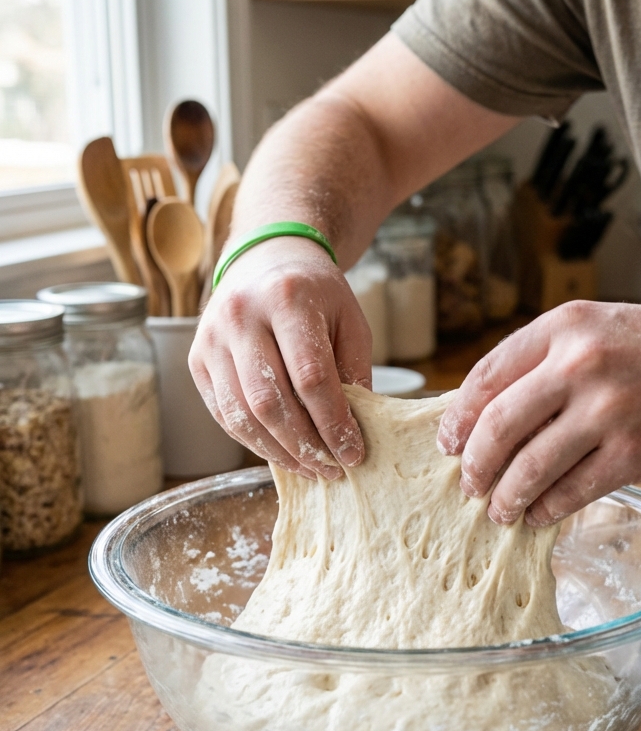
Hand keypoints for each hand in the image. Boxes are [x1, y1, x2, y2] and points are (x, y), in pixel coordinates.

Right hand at [189, 237, 371, 478]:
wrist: (264, 260)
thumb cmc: (316, 295)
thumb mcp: (349, 320)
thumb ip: (354, 371)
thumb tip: (353, 433)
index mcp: (287, 298)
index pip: (310, 376)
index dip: (333, 422)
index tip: (353, 453)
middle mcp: (240, 316)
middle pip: (270, 402)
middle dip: (304, 446)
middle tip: (332, 469)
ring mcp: (211, 339)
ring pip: (241, 415)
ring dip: (278, 452)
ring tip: (310, 468)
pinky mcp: (196, 360)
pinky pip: (224, 414)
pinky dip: (254, 441)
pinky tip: (282, 453)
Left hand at [437, 301, 640, 525]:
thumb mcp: (601, 329)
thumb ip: (546, 361)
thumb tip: (484, 415)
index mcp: (566, 324)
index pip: (486, 376)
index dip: (458, 417)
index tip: (448, 442)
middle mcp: (581, 362)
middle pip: (497, 425)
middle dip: (473, 464)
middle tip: (468, 484)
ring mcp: (609, 410)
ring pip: (528, 467)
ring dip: (505, 497)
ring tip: (498, 509)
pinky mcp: (633, 454)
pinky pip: (570, 492)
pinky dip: (545, 510)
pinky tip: (538, 515)